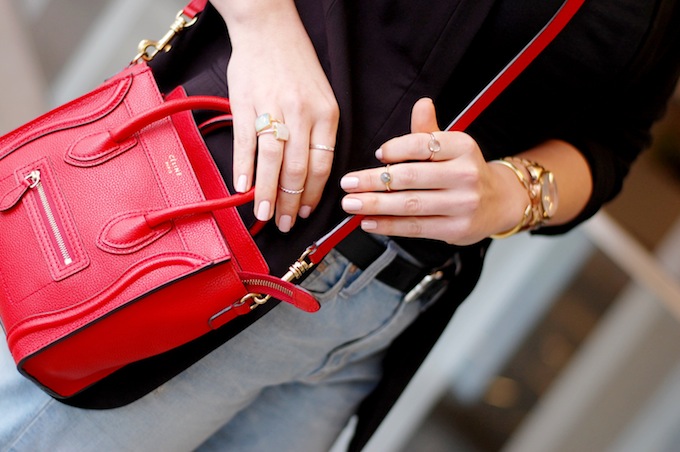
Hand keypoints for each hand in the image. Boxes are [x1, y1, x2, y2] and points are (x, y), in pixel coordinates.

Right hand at [214, 1, 338, 231]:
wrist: (268, 28)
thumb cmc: (295, 65)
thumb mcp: (322, 97)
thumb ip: (318, 134)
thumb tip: (309, 177)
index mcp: (326, 114)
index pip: (322, 166)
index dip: (313, 195)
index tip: (306, 213)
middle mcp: (302, 114)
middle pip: (297, 170)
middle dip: (291, 203)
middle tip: (285, 224)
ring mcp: (273, 109)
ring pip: (272, 162)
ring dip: (267, 193)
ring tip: (264, 214)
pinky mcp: (246, 103)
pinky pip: (245, 143)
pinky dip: (243, 168)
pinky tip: (241, 187)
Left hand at [340, 98, 528, 244]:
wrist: (499, 202)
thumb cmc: (464, 171)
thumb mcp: (452, 147)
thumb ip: (429, 131)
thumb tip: (422, 103)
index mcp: (463, 147)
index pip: (423, 144)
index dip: (396, 148)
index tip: (377, 154)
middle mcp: (465, 174)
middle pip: (411, 177)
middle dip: (373, 181)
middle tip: (347, 183)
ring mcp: (463, 204)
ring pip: (410, 204)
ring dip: (375, 204)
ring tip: (351, 203)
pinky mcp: (457, 229)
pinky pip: (416, 227)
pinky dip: (389, 225)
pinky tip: (369, 222)